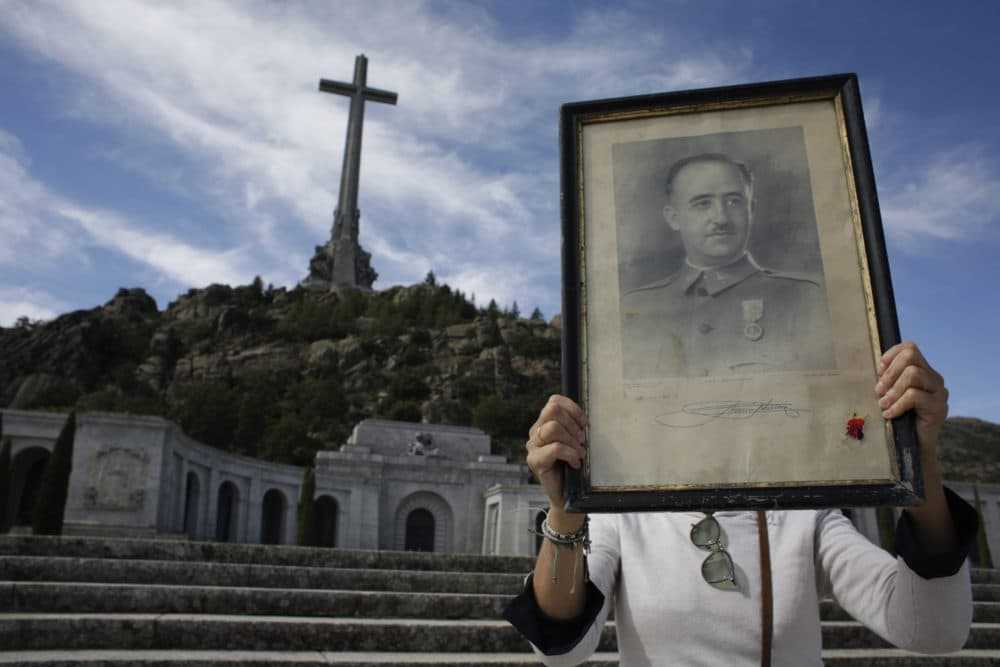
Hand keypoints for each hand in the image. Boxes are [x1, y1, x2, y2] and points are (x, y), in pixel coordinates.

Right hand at [525, 395, 588, 506]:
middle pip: (553, 410)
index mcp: (545, 423)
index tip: (584, 424)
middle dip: (573, 425)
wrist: (568, 495)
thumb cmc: (574, 467)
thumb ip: (576, 428)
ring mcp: (533, 446)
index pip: (554, 401)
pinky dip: (570, 454)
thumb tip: (586, 419)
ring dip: (572, 440)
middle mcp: (536, 432)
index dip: (572, 409)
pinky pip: (555, 448)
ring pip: (553, 427)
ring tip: (579, 453)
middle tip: (582, 441)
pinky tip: (575, 463)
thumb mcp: (576, 442)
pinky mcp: (535, 461)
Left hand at [876, 341, 948, 462]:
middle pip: (911, 357)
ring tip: (882, 404)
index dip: (891, 355)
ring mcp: (939, 392)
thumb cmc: (898, 419)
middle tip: (878, 391)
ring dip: (892, 390)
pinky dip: (897, 404)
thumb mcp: (890, 395)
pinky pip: (914, 396)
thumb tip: (872, 366)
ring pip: (913, 375)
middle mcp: (934, 379)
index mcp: (923, 372)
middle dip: (889, 373)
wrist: (913, 447)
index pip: (910, 348)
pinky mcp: (939, 407)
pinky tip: (889, 414)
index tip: (878, 372)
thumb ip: (887, 380)